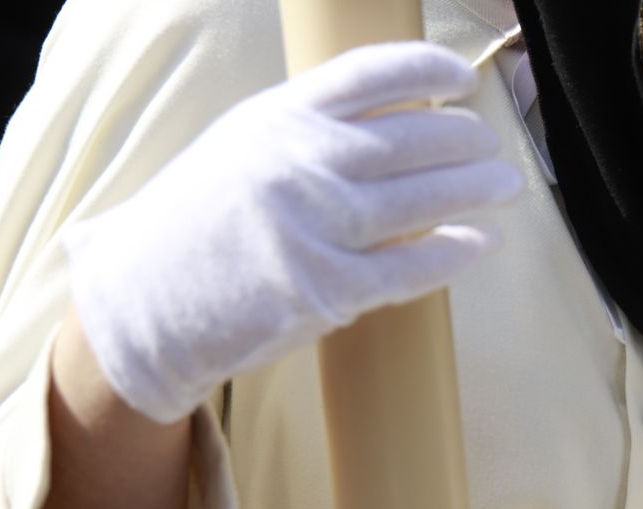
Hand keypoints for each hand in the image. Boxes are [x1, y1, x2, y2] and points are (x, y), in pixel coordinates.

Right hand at [63, 41, 521, 423]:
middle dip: (464, 139)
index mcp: (274, 118)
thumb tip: (390, 123)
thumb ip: (303, 131)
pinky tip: (480, 244)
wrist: (137, 303)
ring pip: (420, 200)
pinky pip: (410, 268)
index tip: (462, 79)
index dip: (426, 70)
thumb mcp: (237, 149)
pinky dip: (453, 254)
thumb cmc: (193, 228)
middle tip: (493, 145)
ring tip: (505, 185)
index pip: (368, 75)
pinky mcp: (324, 288)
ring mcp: (312, 225)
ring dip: (473, 190)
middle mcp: (296, 162)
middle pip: (409, 138)